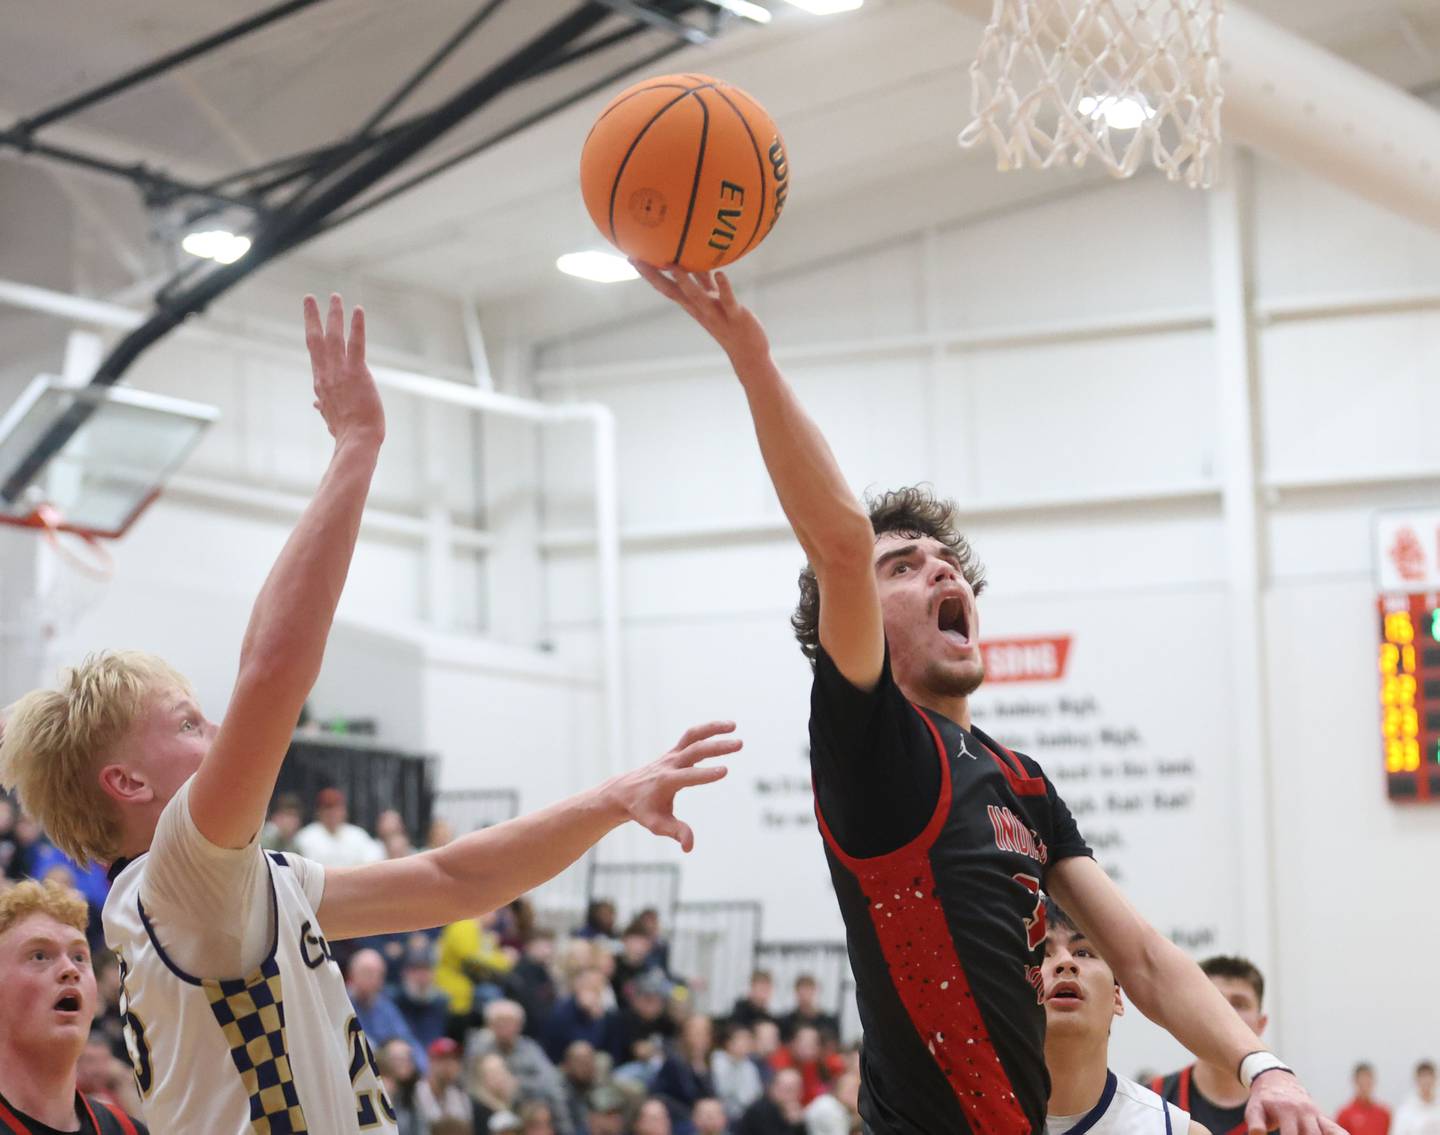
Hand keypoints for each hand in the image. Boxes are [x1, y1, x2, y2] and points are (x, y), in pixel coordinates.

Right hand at [303, 293, 384, 447]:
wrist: (357, 441)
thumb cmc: (347, 432)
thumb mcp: (330, 418)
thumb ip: (323, 406)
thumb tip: (316, 403)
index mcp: (321, 384)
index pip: (315, 354)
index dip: (312, 335)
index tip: (311, 321)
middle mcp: (326, 374)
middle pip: (315, 339)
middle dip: (312, 317)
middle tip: (310, 297)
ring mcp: (340, 372)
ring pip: (333, 336)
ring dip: (334, 314)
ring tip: (335, 296)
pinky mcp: (357, 373)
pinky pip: (356, 344)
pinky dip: (356, 325)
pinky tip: (358, 310)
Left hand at [604, 720, 740, 851]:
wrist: (625, 792)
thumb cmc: (643, 810)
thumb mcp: (657, 825)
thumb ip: (675, 832)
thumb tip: (689, 847)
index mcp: (666, 782)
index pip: (689, 776)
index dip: (705, 774)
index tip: (725, 771)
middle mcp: (670, 765)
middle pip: (695, 750)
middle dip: (717, 747)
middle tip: (740, 744)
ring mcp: (672, 755)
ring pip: (692, 736)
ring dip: (712, 729)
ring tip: (734, 726)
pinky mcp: (674, 751)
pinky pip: (691, 736)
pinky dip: (707, 730)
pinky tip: (726, 728)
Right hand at [631, 263, 771, 373]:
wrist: (748, 353)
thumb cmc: (732, 323)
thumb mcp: (715, 300)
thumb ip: (705, 281)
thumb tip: (696, 260)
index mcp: (694, 305)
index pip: (667, 287)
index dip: (650, 274)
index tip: (633, 258)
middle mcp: (700, 309)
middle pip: (673, 291)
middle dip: (654, 276)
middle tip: (637, 260)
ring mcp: (716, 313)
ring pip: (697, 296)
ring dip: (684, 281)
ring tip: (672, 265)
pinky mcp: (735, 316)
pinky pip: (728, 301)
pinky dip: (725, 287)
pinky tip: (721, 273)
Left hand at [1246, 1071, 1345, 1134]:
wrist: (1278, 1082)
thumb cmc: (1264, 1101)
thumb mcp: (1254, 1108)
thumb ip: (1255, 1123)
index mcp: (1286, 1109)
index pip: (1290, 1134)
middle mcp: (1305, 1112)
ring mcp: (1317, 1115)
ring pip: (1328, 1133)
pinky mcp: (1324, 1120)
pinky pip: (1338, 1131)